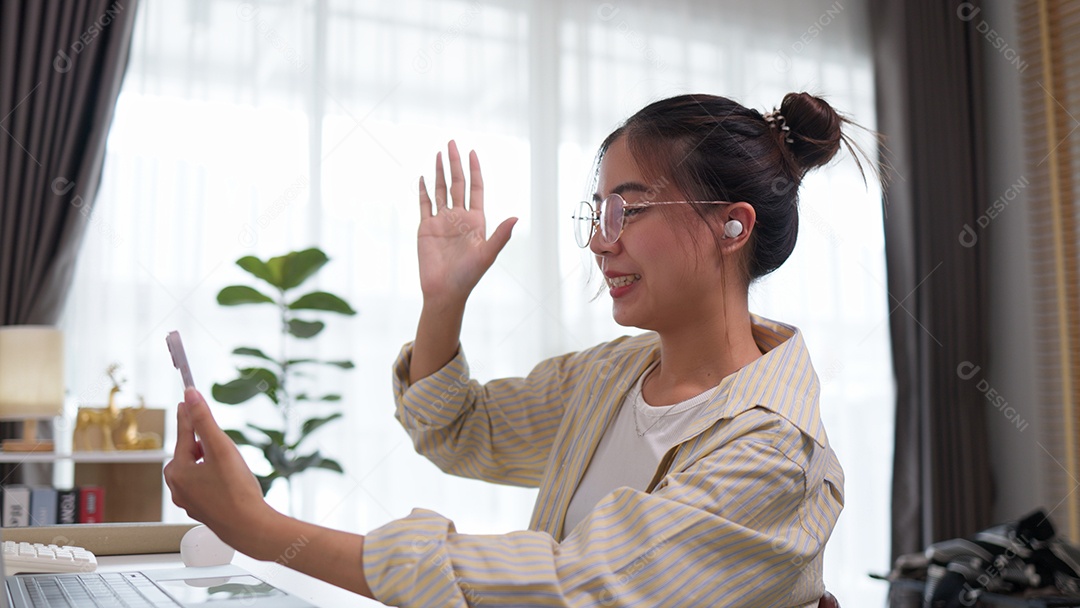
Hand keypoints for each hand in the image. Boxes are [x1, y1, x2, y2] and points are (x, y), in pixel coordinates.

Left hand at [164, 388, 276, 557]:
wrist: (250, 528)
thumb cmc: (236, 491)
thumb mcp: (220, 448)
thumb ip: (204, 420)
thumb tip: (191, 396)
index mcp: (178, 470)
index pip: (183, 434)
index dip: (189, 415)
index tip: (188, 398)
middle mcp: (178, 487)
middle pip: (189, 453)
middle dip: (204, 445)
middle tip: (224, 445)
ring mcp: (189, 501)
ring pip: (197, 470)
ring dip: (210, 462)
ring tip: (231, 467)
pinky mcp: (202, 510)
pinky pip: (203, 486)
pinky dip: (214, 479)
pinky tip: (230, 483)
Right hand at [417, 140, 516, 305]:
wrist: (444, 291)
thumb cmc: (468, 276)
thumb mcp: (487, 255)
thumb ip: (501, 235)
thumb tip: (517, 216)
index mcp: (476, 220)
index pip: (475, 188)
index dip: (474, 170)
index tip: (471, 151)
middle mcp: (459, 217)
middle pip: (457, 183)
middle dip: (455, 163)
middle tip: (452, 142)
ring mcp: (442, 221)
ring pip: (441, 190)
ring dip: (439, 172)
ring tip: (438, 153)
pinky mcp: (426, 228)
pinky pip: (424, 204)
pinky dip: (423, 190)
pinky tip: (422, 177)